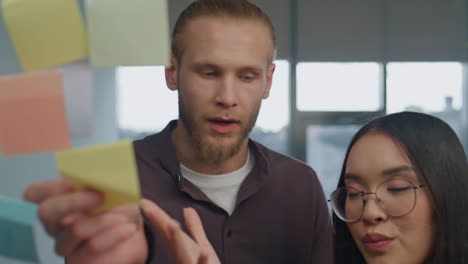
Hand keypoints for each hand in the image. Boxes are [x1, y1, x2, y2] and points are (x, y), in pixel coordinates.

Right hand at [24, 178, 147, 263]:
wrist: (132, 232)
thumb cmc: (117, 207)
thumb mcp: (111, 191)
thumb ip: (101, 184)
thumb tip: (103, 178)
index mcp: (57, 203)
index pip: (34, 193)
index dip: (51, 186)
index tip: (76, 182)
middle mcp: (55, 225)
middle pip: (47, 211)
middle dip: (74, 200)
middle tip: (101, 196)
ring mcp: (65, 245)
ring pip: (76, 229)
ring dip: (106, 218)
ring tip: (127, 213)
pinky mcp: (79, 261)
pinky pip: (93, 247)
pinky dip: (115, 234)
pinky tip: (128, 228)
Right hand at [141, 199, 219, 263]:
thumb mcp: (201, 246)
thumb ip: (194, 228)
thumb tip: (187, 209)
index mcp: (182, 247)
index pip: (167, 228)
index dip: (156, 214)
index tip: (143, 201)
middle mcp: (183, 256)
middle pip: (171, 238)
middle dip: (161, 223)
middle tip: (148, 208)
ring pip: (183, 253)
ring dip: (177, 239)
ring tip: (172, 223)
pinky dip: (202, 260)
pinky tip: (205, 252)